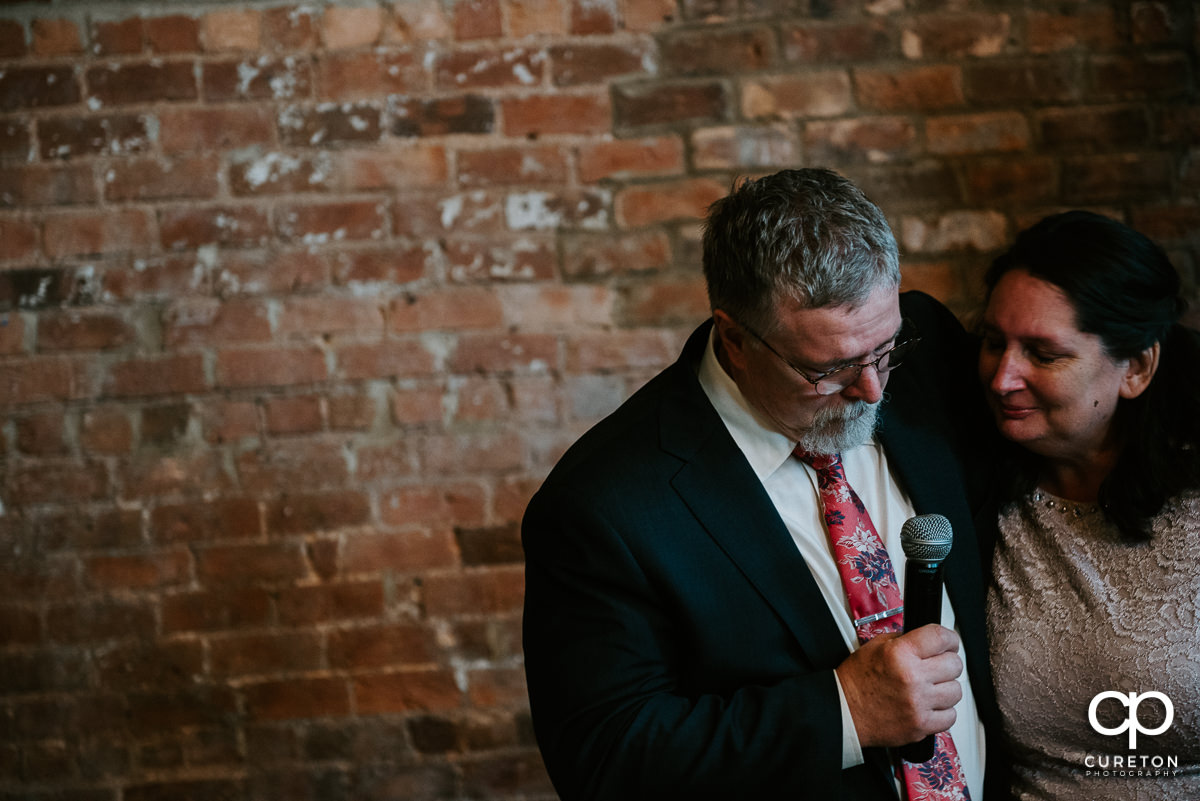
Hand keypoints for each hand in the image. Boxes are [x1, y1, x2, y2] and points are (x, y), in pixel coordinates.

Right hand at [834, 624, 962, 747]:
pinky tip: (929, 705)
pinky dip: (943, 711)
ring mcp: (918, 703)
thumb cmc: (857, 680)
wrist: (844, 711)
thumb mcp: (875, 647)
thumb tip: (929, 640)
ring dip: (945, 688)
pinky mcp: (921, 725)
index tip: (949, 642)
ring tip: (930, 688)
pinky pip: (950, 716)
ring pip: (956, 691)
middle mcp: (912, 677)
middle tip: (936, 666)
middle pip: (954, 664)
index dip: (949, 638)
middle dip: (946, 663)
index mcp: (900, 654)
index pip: (941, 637)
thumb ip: (904, 640)